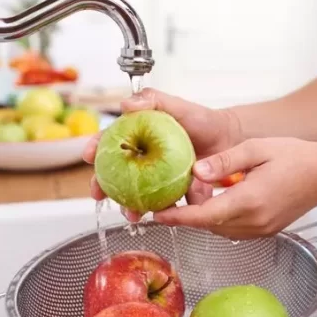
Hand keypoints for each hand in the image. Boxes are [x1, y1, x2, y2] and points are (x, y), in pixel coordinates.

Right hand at [82, 88, 242, 220]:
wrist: (229, 139)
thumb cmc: (202, 120)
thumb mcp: (178, 106)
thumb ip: (153, 100)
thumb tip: (126, 104)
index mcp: (138, 136)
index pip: (111, 141)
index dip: (95, 148)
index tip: (88, 155)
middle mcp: (144, 158)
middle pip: (116, 173)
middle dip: (103, 186)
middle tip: (97, 194)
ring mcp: (157, 177)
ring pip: (136, 194)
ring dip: (129, 206)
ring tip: (131, 213)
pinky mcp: (174, 192)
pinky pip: (164, 204)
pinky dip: (162, 213)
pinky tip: (161, 217)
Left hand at [152, 137, 316, 239]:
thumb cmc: (295, 157)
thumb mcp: (256, 149)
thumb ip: (224, 161)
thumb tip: (196, 170)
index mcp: (250, 200)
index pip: (204, 216)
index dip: (178, 217)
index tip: (157, 214)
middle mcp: (254, 221)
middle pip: (208, 224)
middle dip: (189, 211)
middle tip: (178, 190)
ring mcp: (261, 230)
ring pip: (219, 229)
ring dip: (204, 215)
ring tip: (198, 192)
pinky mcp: (265, 231)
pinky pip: (232, 229)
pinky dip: (219, 218)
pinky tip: (219, 199)